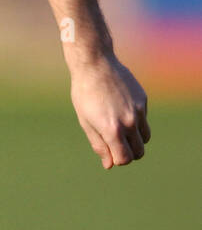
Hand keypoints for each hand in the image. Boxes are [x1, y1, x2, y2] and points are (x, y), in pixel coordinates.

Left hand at [69, 54, 150, 168]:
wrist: (95, 65)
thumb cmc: (85, 94)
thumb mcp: (86, 121)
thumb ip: (99, 144)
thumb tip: (109, 164)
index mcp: (113, 129)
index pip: (124, 159)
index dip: (117, 159)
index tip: (110, 152)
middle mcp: (129, 121)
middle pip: (139, 152)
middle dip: (129, 153)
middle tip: (116, 144)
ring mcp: (139, 110)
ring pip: (145, 137)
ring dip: (135, 139)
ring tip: (120, 129)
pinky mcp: (143, 100)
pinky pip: (144, 120)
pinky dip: (136, 122)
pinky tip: (121, 109)